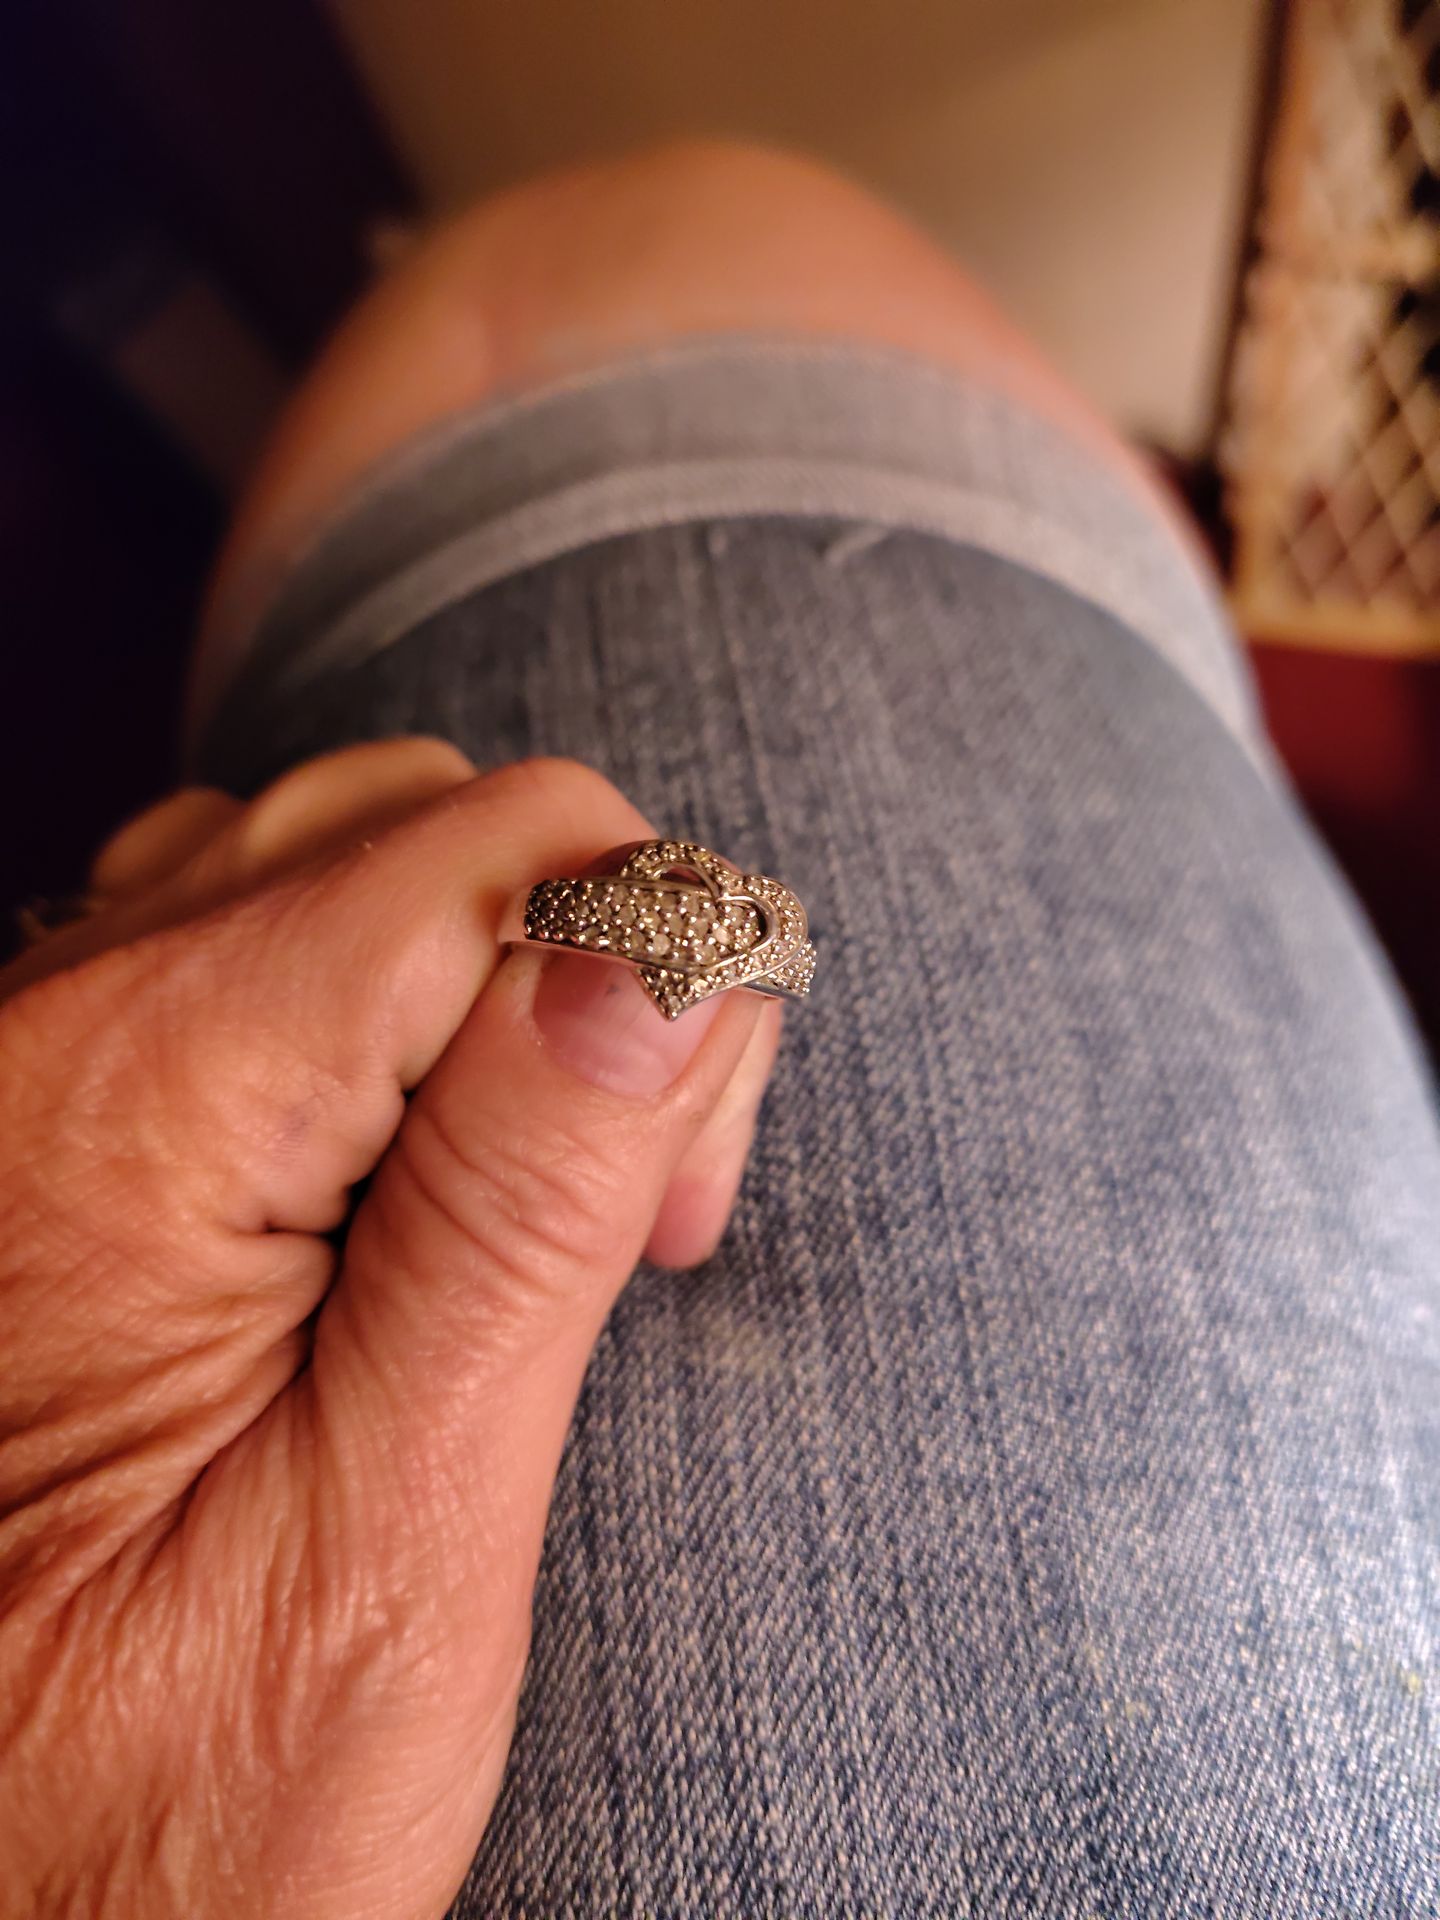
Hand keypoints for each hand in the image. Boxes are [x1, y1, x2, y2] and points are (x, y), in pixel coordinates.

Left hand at [0, 740, 779, 1918]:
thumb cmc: (162, 1805)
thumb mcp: (389, 1535)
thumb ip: (521, 1214)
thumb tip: (661, 942)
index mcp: (140, 1096)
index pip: (503, 849)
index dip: (654, 985)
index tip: (671, 1221)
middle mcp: (60, 1020)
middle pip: (431, 821)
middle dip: (587, 974)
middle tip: (614, 1223)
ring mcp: (43, 1051)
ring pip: (357, 855)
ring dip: (497, 985)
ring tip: (513, 1210)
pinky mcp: (65, 1104)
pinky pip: (264, 935)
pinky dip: (390, 1002)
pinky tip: (404, 1170)